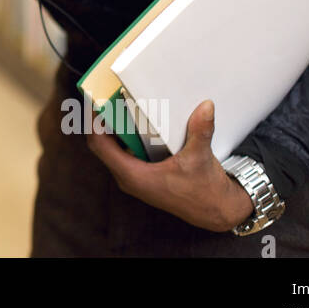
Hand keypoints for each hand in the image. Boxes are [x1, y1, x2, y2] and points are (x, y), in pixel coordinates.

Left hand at [85, 99, 254, 231]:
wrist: (216, 211)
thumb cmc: (204, 191)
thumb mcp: (200, 158)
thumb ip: (200, 131)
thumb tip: (205, 106)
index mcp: (133, 175)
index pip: (99, 145)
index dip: (93, 121)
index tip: (95, 101)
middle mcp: (128, 178)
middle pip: (103, 144)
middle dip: (103, 120)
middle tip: (108, 96)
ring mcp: (134, 178)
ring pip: (114, 148)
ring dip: (115, 127)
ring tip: (120, 104)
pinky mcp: (143, 176)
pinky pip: (126, 153)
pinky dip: (128, 136)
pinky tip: (138, 122)